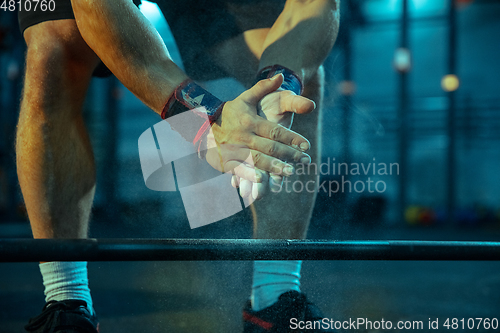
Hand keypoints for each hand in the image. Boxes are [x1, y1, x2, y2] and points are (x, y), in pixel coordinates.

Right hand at [230, 85, 315, 199]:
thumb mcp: (245, 98)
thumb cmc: (230, 112)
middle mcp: (243, 136)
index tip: (306, 145)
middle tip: (305, 160)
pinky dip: (250, 175)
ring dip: (274, 167)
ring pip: (257, 159)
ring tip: (290, 172)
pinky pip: (239, 169)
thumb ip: (264, 87)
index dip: (292, 138)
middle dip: (288, 154)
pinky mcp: (225, 161)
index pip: (275, 131)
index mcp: (250, 121)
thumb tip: (282, 75)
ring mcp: (234, 149)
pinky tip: (263, 180)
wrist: (202, 124)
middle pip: (269, 147)